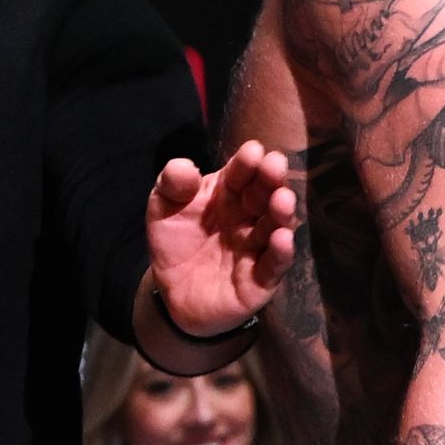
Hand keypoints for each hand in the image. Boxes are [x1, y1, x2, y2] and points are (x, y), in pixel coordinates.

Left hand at [147, 140, 297, 337]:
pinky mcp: (260, 280)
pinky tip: (282, 238)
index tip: (253, 151)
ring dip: (280, 213)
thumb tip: (185, 167)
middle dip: (270, 179)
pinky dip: (281, 253)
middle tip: (275, 165)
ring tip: (282, 199)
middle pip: (262, 195)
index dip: (246, 162)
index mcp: (227, 194)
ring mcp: (256, 247)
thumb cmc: (175, 242)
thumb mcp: (163, 208)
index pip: (239, 174)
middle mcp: (247, 217)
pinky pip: (273, 265)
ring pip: (273, 227)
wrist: (172, 293)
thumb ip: (171, 185)